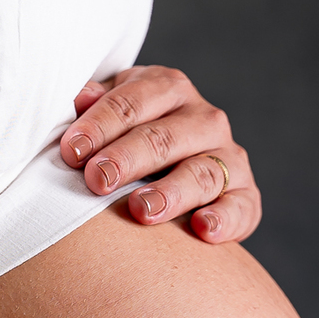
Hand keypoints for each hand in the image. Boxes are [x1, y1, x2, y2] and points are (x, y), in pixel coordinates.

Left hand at [60, 66, 260, 243]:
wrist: (177, 169)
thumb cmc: (131, 136)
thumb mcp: (114, 111)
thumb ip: (97, 104)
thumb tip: (80, 98)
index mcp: (168, 88)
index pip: (132, 102)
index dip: (100, 125)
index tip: (72, 151)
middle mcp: (204, 118)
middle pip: (164, 137)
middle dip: (128, 159)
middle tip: (96, 180)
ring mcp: (229, 157)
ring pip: (202, 172)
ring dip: (171, 192)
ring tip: (140, 210)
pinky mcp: (246, 195)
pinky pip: (240, 207)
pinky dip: (224, 219)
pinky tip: (202, 229)